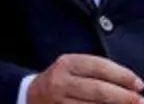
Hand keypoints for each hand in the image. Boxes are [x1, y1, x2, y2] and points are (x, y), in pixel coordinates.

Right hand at [27, 54, 143, 102]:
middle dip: (124, 97)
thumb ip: (99, 73)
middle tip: (140, 101)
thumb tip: (133, 86)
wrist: (32, 96)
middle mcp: (60, 82)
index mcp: (66, 64)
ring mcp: (58, 101)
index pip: (99, 67)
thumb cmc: (63, 81)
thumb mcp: (74, 69)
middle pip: (98, 90)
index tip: (139, 84)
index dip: (122, 76)